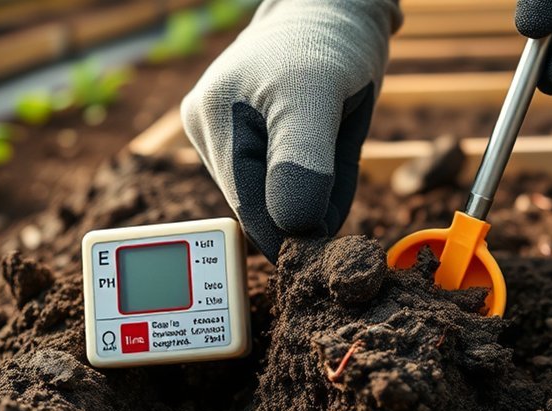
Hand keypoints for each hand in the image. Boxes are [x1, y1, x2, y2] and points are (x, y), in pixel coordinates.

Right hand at [182, 0, 401, 261]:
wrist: (335, 11)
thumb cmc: (328, 44)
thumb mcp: (317, 99)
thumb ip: (301, 165)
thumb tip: (291, 230)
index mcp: (213, 120)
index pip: (248, 210)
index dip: (292, 236)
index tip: (331, 246)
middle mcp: (208, 130)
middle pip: (262, 207)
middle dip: (308, 208)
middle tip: (344, 174)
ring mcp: (225, 135)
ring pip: (278, 198)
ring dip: (316, 194)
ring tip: (336, 141)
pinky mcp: (248, 140)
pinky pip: (286, 183)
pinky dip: (317, 183)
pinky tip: (329, 148)